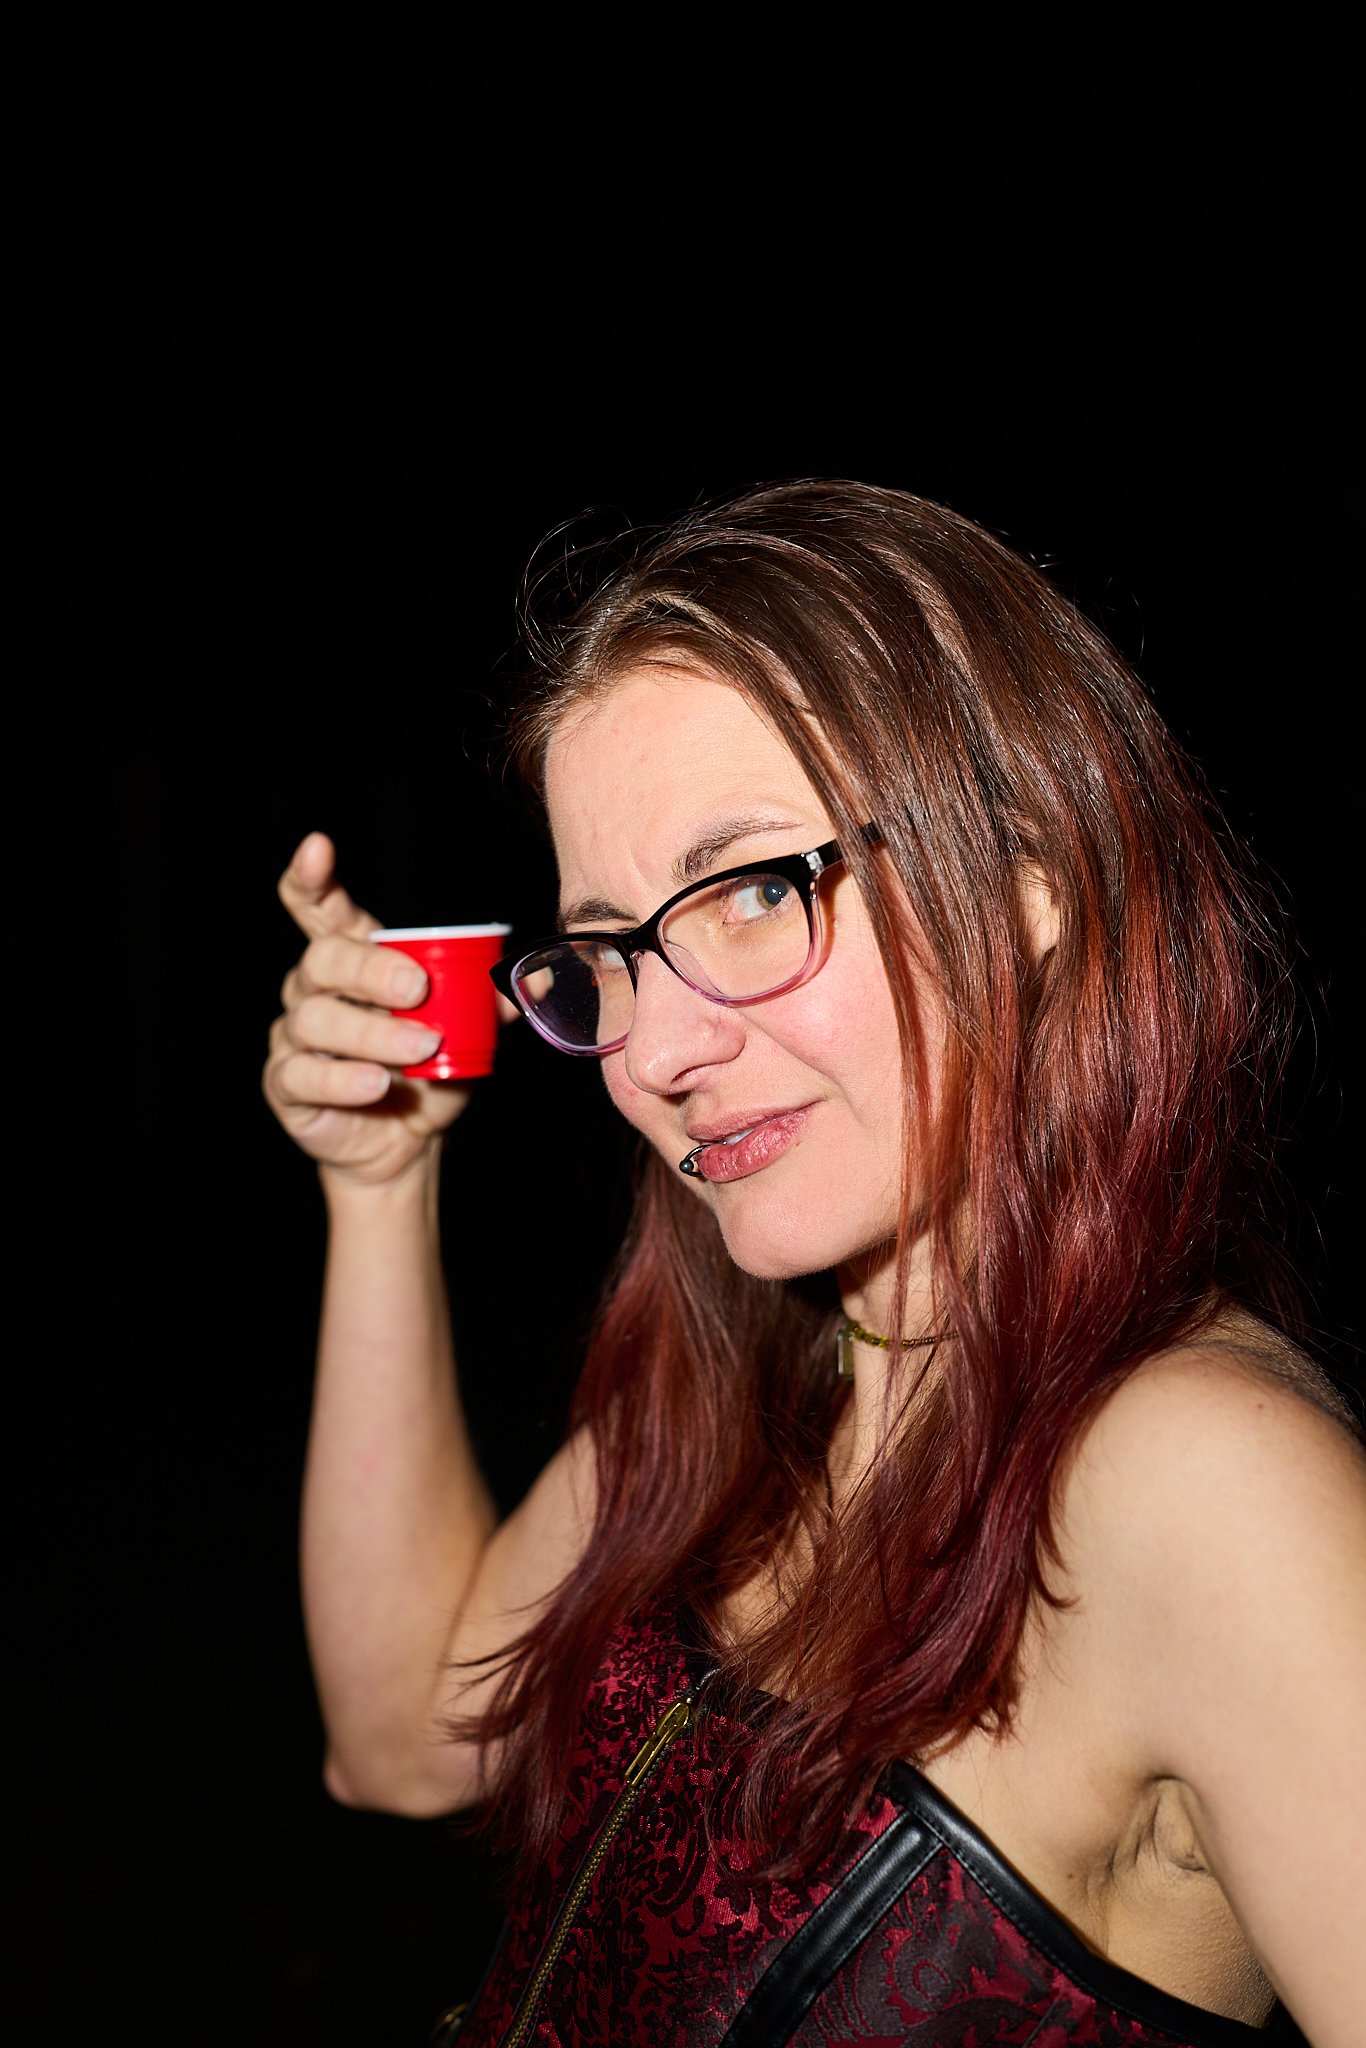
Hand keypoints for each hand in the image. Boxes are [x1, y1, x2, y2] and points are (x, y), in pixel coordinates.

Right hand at [264, 832, 474, 1185]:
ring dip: (373, 1032)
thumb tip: (534, 981)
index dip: (310, 877)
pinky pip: (303, 1074)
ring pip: (315, 1018)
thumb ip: (492, 1002)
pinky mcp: (286, 1085)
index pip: (316, 908)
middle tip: (418, 989)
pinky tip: (375, 1083)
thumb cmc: (429, 1072)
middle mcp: (313, 989)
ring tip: (422, 1049)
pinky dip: (342, 1078)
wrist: (405, 1144)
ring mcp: (293, 1036)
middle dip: (371, 969)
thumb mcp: (468, 1033)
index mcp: (352, 960)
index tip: (318, 848)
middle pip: (323, 959)